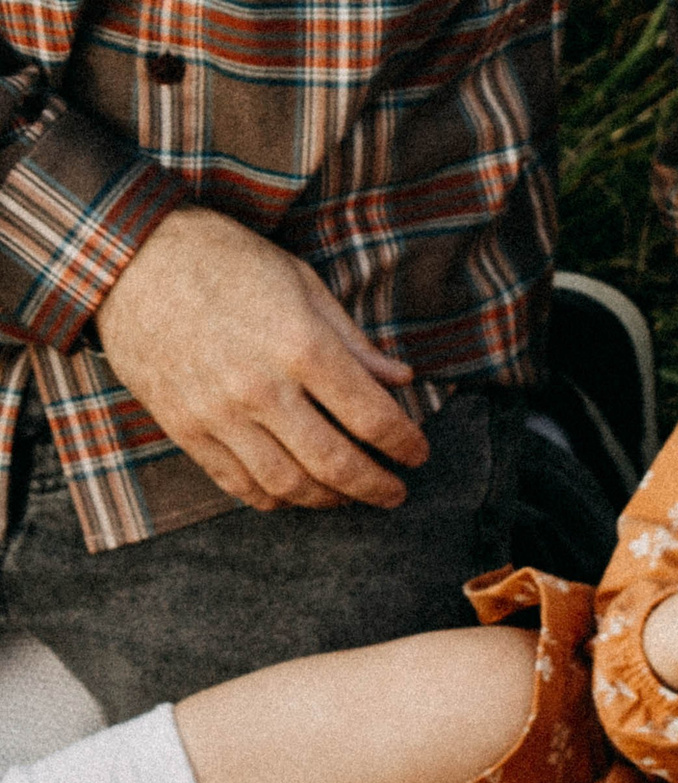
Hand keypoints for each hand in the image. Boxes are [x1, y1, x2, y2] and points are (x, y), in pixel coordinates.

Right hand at [94, 206, 428, 509]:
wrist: (130, 258)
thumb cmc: (225, 262)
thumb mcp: (302, 284)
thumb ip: (354, 341)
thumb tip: (401, 380)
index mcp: (301, 346)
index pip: (373, 418)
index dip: (405, 444)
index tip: (418, 453)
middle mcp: (261, 388)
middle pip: (336, 464)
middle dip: (376, 486)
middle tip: (396, 492)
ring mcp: (219, 413)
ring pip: (289, 484)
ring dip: (330, 499)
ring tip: (350, 495)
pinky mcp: (184, 427)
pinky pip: (238, 483)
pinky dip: (275, 498)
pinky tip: (296, 493)